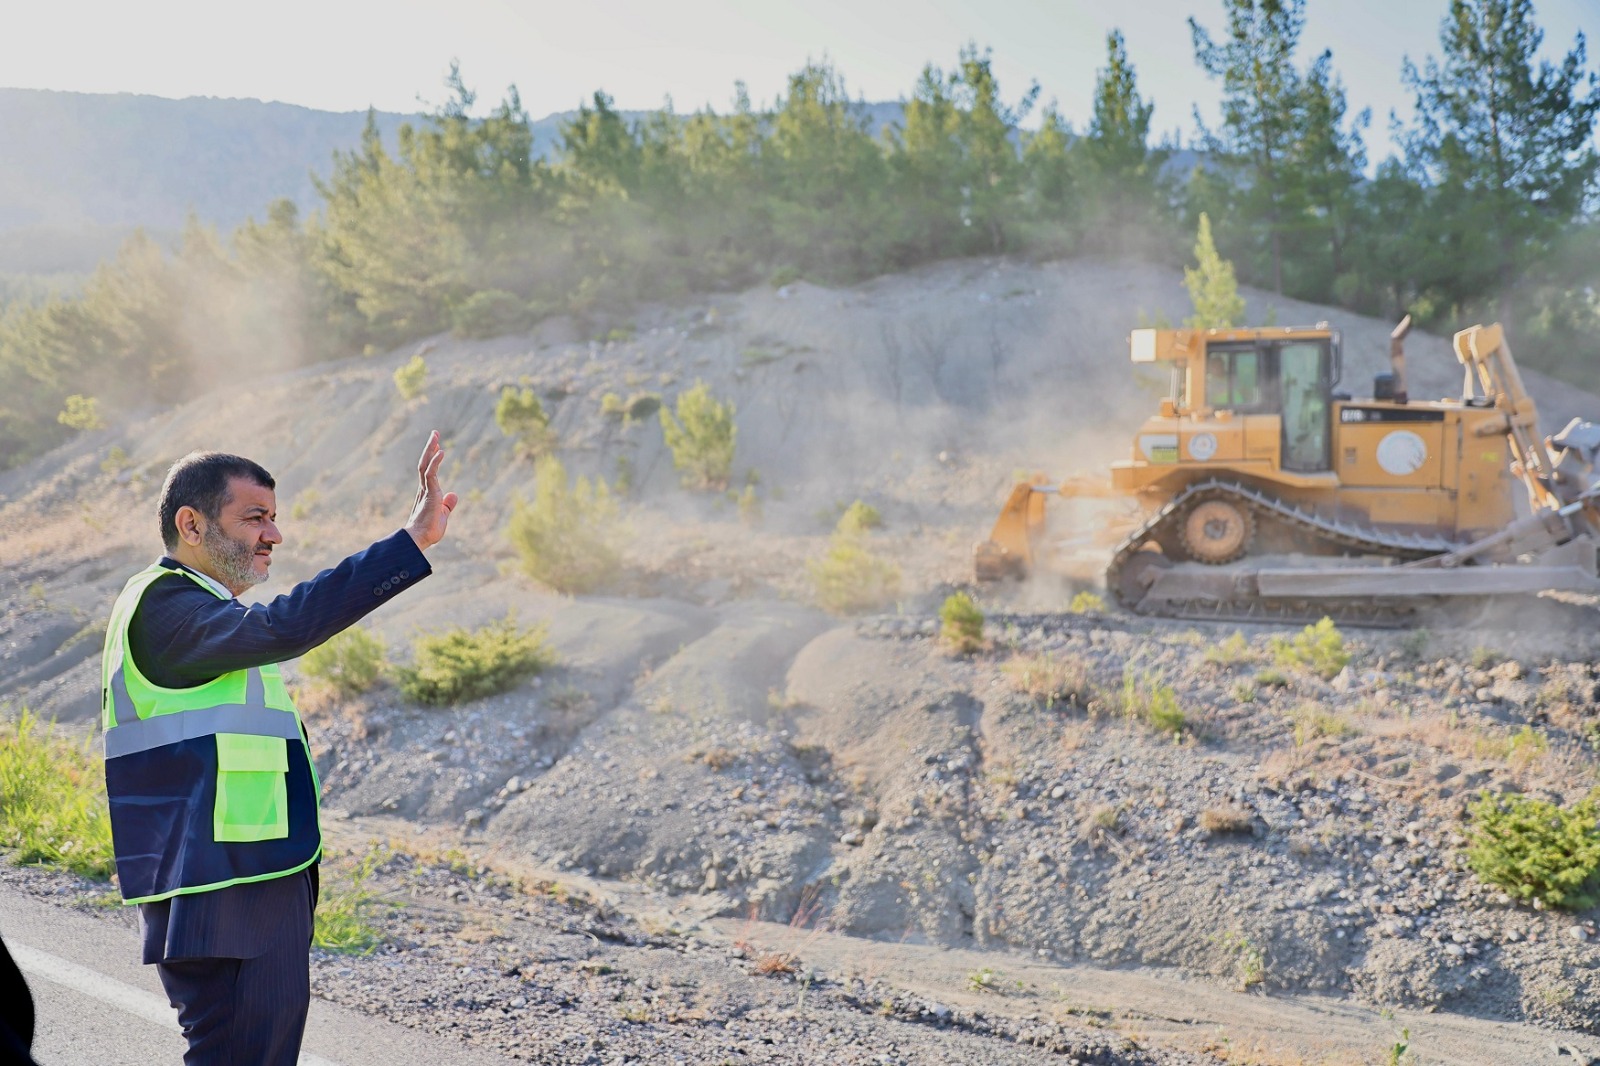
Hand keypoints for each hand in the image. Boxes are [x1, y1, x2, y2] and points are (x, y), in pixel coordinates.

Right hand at [404, 431, 458, 550]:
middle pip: (425, 463)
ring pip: (425, 464)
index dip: (433, 457)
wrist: (419, 540)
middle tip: (435, 433)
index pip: (429, 470)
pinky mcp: (429, 493)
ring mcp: (426, 490)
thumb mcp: (443, 515)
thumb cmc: (428, 531)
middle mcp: (424, 488)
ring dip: (431, 449)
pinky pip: (431, 473)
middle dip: (430, 447)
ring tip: (435, 435)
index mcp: (427, 493)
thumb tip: (453, 495)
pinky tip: (441, 451)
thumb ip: (448, 505)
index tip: (437, 446)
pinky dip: (435, 461)